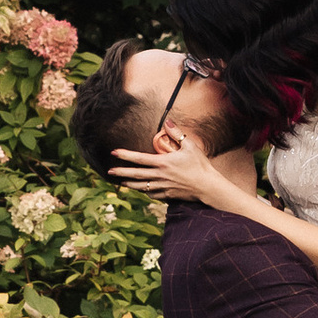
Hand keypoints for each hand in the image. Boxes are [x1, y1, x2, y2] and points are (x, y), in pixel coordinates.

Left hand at [111, 124, 245, 212]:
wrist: (208, 186)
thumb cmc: (200, 165)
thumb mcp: (190, 145)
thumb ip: (177, 133)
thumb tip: (167, 121)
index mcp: (163, 163)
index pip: (139, 158)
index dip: (125, 155)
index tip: (114, 152)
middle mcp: (160, 176)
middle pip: (135, 175)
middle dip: (121, 172)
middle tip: (109, 171)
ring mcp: (163, 187)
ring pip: (141, 186)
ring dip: (130, 184)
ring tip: (122, 182)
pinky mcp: (168, 195)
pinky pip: (152, 194)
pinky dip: (145, 192)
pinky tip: (142, 190)